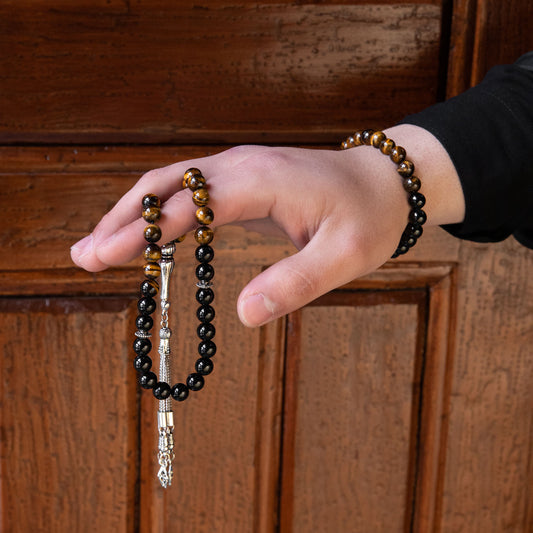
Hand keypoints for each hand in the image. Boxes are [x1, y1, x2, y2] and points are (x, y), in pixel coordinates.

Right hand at [71, 125, 464, 325]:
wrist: (386, 182)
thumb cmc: (368, 217)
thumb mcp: (345, 257)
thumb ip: (295, 283)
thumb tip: (244, 316)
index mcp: (261, 181)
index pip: (188, 204)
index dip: (145, 231)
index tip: (104, 256)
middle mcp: (241, 166)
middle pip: (165, 185)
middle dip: (123, 220)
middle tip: (84, 256)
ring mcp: (239, 168)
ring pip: (171, 183)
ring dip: (133, 212)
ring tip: (97, 245)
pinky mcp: (242, 179)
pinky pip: (189, 190)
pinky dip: (159, 210)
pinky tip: (145, 233)